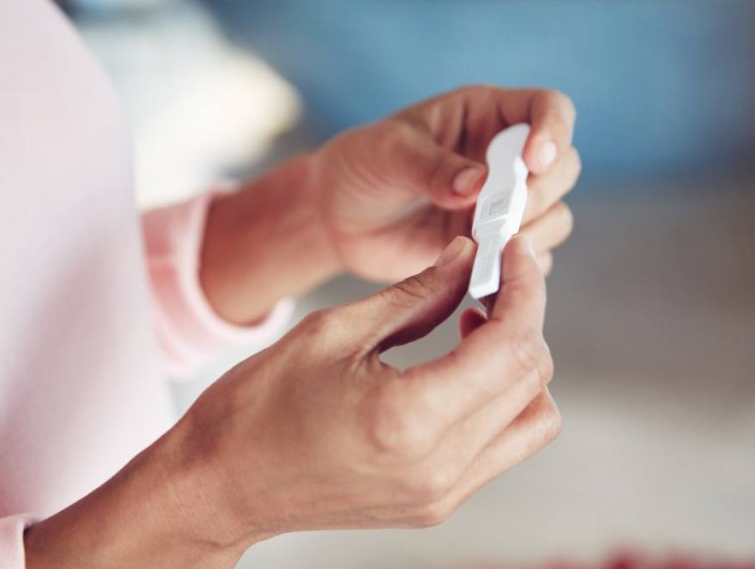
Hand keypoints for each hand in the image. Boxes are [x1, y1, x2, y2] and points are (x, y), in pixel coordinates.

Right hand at [189, 236, 557, 537]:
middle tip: (492, 279)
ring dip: (519, 364)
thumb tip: (468, 259)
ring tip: (474, 327)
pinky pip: (501, 446)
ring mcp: (441, 494)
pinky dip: (499, 399)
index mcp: (409, 418)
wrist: (221, 484)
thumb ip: (415, 295)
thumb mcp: (333, 331)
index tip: (514, 252)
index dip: (526, 288)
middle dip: (525, 317)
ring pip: (534, 420)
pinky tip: (458, 367)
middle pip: (533, 381)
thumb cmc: (257, 409)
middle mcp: (438, 468)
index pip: (512, 346)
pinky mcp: (435, 503)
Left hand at [309, 85, 579, 280]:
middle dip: (540, 193)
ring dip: (532, 234)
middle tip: (498, 216)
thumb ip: (432, 167)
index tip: (534, 161)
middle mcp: (505, 159)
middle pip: (563, 168)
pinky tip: (481, 272)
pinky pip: (529, 262)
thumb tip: (480, 186)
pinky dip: (514, 270)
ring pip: (555, 217)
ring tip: (484, 245)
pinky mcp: (494, 248)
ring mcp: (504, 206)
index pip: (548, 109)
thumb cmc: (361, 166)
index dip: (553, 132)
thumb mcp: (388, 153)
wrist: (337, 219)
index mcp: (486, 116)